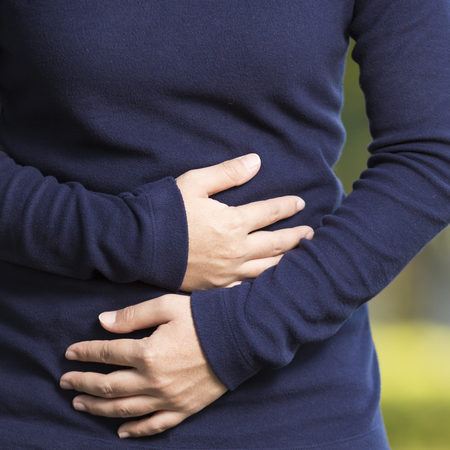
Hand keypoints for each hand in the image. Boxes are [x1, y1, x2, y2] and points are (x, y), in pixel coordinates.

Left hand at [61, 294, 226, 437]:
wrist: (243, 338)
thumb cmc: (204, 317)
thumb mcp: (166, 307)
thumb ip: (132, 316)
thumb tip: (102, 322)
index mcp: (147, 353)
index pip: (106, 354)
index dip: (85, 353)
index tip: (70, 353)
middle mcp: (154, 381)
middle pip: (108, 386)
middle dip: (83, 383)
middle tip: (65, 381)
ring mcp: (168, 399)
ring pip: (125, 409)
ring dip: (99, 408)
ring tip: (80, 404)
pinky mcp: (184, 409)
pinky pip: (155, 425)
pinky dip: (136, 431)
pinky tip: (120, 431)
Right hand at [177, 154, 313, 290]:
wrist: (138, 246)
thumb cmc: (164, 211)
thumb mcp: (194, 183)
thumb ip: (227, 173)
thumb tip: (256, 161)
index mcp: (232, 223)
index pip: (269, 213)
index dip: (287, 207)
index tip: (300, 203)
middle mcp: (235, 251)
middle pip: (276, 244)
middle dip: (297, 237)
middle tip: (311, 234)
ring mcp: (227, 273)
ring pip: (267, 269)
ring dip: (287, 261)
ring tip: (301, 258)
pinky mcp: (216, 288)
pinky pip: (248, 287)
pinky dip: (265, 283)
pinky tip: (273, 281)